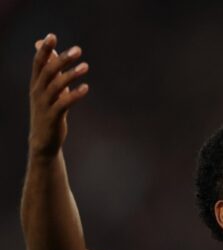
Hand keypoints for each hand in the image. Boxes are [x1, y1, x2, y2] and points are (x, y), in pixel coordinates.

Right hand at [28, 34, 89, 157]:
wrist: (43, 140)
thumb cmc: (48, 111)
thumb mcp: (47, 89)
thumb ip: (48, 69)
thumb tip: (42, 46)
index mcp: (36, 84)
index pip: (38, 63)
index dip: (44, 50)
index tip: (52, 36)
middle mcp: (38, 92)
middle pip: (48, 71)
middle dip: (62, 59)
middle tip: (78, 49)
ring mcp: (44, 104)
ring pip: (56, 86)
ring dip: (71, 75)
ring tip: (86, 66)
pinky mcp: (53, 117)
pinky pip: (64, 103)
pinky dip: (74, 94)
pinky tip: (86, 88)